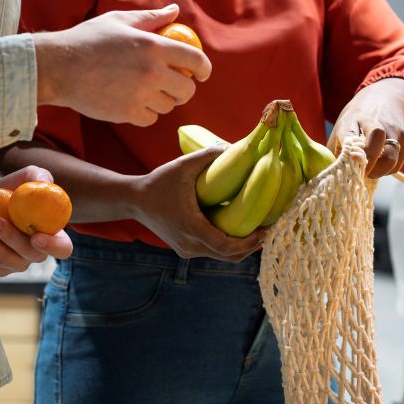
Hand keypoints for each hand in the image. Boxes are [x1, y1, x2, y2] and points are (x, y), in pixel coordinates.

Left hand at [0, 165, 73, 276]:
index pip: (62, 248)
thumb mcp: (29, 175)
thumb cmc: (15, 187)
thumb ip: (39, 176)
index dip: (52, 247)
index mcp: (54, 234)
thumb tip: (44, 183)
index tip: (36, 237)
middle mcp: (37, 253)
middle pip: (28, 254)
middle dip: (7, 237)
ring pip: (2, 260)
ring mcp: (16, 263)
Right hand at [32, 5, 211, 126]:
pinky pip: (150, 119)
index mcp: (153, 46)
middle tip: (173, 85)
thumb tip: (175, 11)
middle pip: (187, 89)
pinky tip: (132, 102)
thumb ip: (151, 18)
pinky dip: (146, 113)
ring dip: (162, 100)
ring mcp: (140, 95)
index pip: (195, 60)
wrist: (58, 67)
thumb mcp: (120, 21)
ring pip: (168, 106)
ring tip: (145, 90)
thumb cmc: (88, 40)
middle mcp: (151, 72)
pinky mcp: (128, 114)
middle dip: (184, 88)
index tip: (201, 73)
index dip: (204, 69)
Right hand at [132, 148, 264, 261]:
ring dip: (240, 248)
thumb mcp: (183, 165)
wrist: (134, 200)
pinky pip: (212, 252)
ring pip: (221, 257)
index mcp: (191, 228)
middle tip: (268, 231)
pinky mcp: (185, 249)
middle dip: (251, 246)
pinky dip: (228, 246)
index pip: (226, 246)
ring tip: (258, 231)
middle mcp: (190, 245)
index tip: (264, 231)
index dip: (249, 242)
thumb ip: (208, 155)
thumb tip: (235, 147)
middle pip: (228, 256)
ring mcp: (186, 250)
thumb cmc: (159, 182)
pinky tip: (239, 232)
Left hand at [328, 79, 403, 177]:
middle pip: (376, 138)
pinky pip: (397, 163)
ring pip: (390, 157)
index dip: (351, 147)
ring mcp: (391, 129)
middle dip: (369, 161)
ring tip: (370, 172)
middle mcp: (373, 121)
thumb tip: (330, 176)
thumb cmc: (355, 123)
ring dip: (379, 171)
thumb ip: (336, 152)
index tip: (351, 159)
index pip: (350, 132)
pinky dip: (388, 170)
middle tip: (360, 174)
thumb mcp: (341, 130)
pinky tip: (380, 165)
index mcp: (352, 120)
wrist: (383, 100)